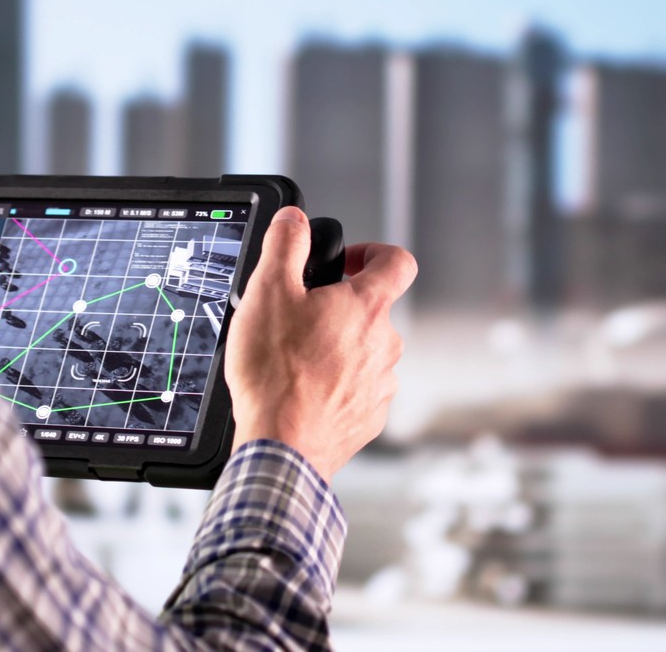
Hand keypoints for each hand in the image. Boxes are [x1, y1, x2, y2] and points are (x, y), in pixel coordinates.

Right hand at [225, 206, 415, 481]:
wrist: (282, 446)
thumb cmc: (276, 374)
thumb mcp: (268, 292)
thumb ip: (286, 244)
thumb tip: (296, 218)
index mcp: (367, 307)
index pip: (397, 261)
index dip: (373, 252)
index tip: (346, 263)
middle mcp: (385, 345)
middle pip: (374, 310)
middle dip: (340, 308)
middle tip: (300, 316)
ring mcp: (381, 385)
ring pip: (365, 352)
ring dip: (338, 348)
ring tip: (296, 358)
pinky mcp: (369, 418)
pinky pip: (358, 389)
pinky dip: (335, 385)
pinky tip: (303, 390)